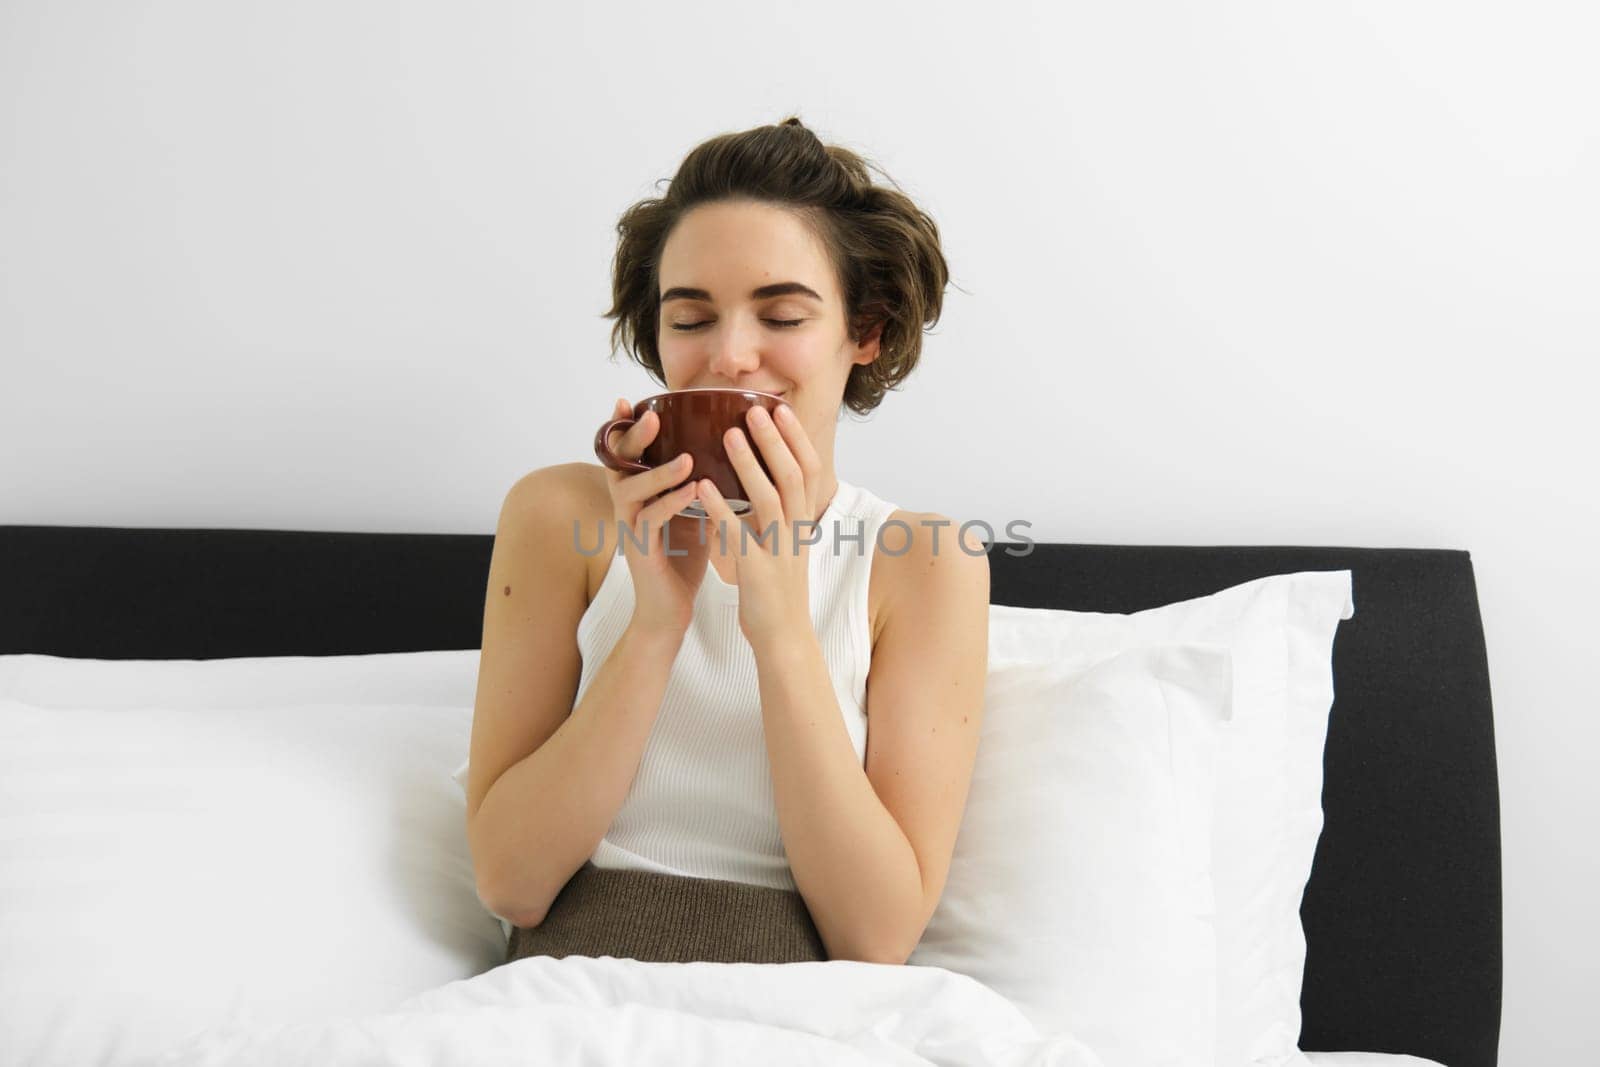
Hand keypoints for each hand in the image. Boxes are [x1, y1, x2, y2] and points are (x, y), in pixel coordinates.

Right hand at [600, 397, 703, 637]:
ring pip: (631, 491)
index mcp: (640, 494)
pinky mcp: (640, 551)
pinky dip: (670, 504)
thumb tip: (730, 450)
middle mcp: (627, 507)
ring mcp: (630, 529)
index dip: (626, 427)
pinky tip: (692, 492)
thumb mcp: (693, 512)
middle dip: (633, 438)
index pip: (627, 453)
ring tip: (686, 457)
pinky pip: (649, 522)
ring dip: (658, 472)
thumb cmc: (683, 558)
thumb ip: (699, 483)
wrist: (671, 609)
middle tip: (650, 416)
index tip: (633, 399)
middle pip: (618, 464)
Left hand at [695, 401, 825, 649]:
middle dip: (775, 440)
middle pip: (793, 476)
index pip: (809, 471)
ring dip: (749, 464)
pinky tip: (702, 487)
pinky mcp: (757, 573)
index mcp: (803, 524)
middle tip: (753, 410)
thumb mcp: (785, 545)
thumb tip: (769, 478)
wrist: (783, 640)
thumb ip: (780, 513)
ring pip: (769, 499)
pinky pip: (739, 535)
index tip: (780, 409)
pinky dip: (721, 508)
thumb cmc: (777, 591)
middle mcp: (796, 533)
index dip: (796, 439)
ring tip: (728, 435)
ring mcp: (779, 552)